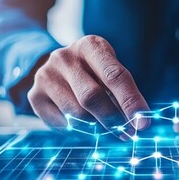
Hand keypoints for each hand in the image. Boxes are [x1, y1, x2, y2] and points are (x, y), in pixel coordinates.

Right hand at [28, 35, 149, 136]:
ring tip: (105, 128)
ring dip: (96, 128)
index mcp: (90, 46)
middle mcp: (65, 57)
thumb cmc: (94, 72)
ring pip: (76, 115)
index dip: (131, 102)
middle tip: (126, 134)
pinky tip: (81, 123)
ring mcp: (46, 75)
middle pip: (92, 97)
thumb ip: (123, 93)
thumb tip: (138, 123)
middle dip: (113, 120)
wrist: (56, 67)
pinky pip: (62, 124)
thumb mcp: (108, 72)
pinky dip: (77, 130)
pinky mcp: (35, 95)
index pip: (115, 75)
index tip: (143, 124)